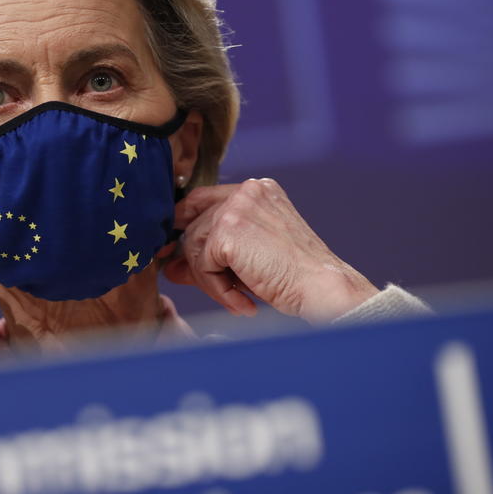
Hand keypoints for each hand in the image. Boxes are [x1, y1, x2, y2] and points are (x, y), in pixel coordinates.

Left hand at [162, 179, 378, 322]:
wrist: (322, 287)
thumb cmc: (296, 276)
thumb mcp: (252, 254)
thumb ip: (214, 250)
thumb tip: (171, 266)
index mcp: (256, 191)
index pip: (202, 199)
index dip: (183, 224)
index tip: (172, 251)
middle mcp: (246, 191)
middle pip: (195, 225)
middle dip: (192, 259)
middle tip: (194, 282)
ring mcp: (235, 208)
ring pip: (196, 248)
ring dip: (209, 281)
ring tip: (237, 299)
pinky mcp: (227, 231)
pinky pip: (203, 266)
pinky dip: (218, 291)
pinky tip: (244, 302)